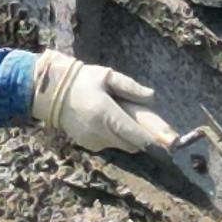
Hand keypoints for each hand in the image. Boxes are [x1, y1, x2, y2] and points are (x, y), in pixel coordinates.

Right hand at [27, 51, 179, 155]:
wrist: (51, 94)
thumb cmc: (82, 81)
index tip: (170, 144)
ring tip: (120, 116)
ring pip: (121, 145)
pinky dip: (114, 136)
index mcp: (107, 114)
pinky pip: (109, 144)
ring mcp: (93, 141)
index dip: (154, 141)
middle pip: (132, 144)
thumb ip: (130, 87)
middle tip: (146, 123)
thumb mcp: (107, 76)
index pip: (135, 135)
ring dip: (127, 136)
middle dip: (143, 137)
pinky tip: (106, 120)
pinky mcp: (88, 145)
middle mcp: (100, 132)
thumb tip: (151, 96)